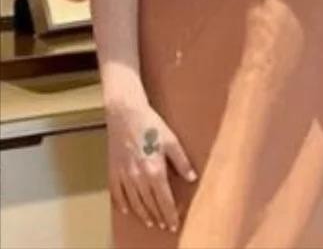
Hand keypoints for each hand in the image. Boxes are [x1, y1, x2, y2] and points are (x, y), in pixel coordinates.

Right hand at [105, 93, 196, 232]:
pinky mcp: (114, 170)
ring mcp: (124, 175)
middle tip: (164, 225)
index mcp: (154, 170)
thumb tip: (192, 177)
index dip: (170, 213)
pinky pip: (117, 193)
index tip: (174, 224)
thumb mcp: (171, 140)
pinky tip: (127, 210)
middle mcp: (138, 177)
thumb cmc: (150, 124)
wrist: (125, 113)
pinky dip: (122, 204)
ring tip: (150, 221)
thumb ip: (181, 161)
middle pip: (149, 204)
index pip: (164, 200)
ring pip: (134, 202)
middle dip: (158, 216)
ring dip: (143, 214)